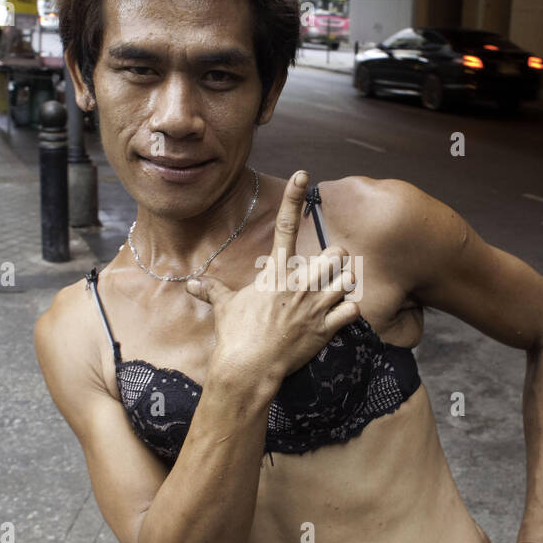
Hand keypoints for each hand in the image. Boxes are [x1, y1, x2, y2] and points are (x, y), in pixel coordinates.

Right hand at [185, 171, 359, 387]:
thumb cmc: (235, 336)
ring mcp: (314, 306)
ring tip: (335, 292)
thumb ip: (212, 290)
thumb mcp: (224, 308)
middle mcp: (298, 284)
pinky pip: (353, 310)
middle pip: (334, 252)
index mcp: (275, 274)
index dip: (294, 198)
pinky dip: (351, 311)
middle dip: (334, 260)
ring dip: (344, 284)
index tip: (303, 174)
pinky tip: (343, 315)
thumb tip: (190, 284)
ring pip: (347, 279)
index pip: (284, 227)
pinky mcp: (325, 329)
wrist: (248, 368)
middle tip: (327, 272)